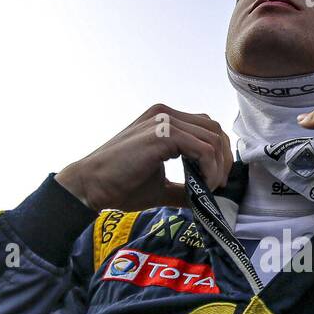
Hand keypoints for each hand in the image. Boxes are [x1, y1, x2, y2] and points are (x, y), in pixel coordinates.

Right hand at [55, 104, 232, 211]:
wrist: (90, 186)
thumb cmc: (119, 185)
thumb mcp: (160, 185)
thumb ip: (185, 186)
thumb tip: (207, 199)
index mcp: (163, 120)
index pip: (205, 127)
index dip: (218, 154)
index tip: (216, 180)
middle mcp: (165, 114)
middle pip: (214, 128)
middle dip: (223, 159)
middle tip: (218, 185)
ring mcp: (164, 121)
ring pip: (212, 138)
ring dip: (217, 167)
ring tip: (208, 189)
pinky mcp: (162, 134)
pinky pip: (203, 149)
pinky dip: (209, 170)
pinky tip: (202, 186)